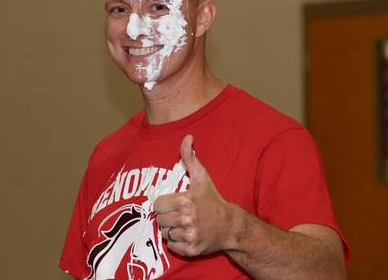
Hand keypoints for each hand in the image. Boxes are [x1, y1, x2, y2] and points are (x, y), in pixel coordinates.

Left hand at [153, 134, 234, 256]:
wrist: (230, 226)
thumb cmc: (213, 200)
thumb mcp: (202, 177)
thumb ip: (189, 157)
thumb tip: (187, 137)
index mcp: (185, 201)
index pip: (157, 205)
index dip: (164, 204)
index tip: (174, 204)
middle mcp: (187, 219)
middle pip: (159, 220)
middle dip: (167, 217)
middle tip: (179, 214)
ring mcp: (189, 235)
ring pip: (164, 233)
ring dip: (171, 229)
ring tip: (183, 224)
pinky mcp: (191, 250)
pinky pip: (172, 246)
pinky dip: (177, 242)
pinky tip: (187, 234)